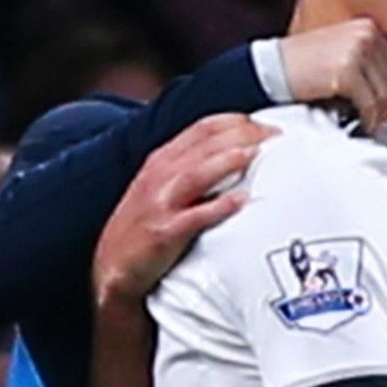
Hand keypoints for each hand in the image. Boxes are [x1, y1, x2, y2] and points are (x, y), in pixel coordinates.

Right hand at [92, 114, 273, 306]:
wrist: (112, 265)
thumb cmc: (145, 223)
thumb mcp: (162, 184)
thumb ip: (193, 166)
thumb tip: (239, 151)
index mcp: (162, 160)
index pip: (202, 128)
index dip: (237, 122)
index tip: (265, 125)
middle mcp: (159, 176)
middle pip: (204, 146)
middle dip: (241, 136)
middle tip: (273, 136)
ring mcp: (160, 204)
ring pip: (196, 174)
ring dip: (226, 162)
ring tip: (254, 155)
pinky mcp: (163, 233)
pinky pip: (194, 217)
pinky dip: (218, 207)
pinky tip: (241, 201)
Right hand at [279, 19, 386, 128]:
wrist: (271, 67)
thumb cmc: (303, 64)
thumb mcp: (340, 50)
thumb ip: (368, 61)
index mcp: (368, 28)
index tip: (382, 104)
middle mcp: (366, 35)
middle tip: (375, 116)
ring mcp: (357, 52)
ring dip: (379, 113)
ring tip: (367, 120)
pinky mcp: (347, 72)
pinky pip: (370, 103)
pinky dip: (367, 118)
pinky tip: (360, 123)